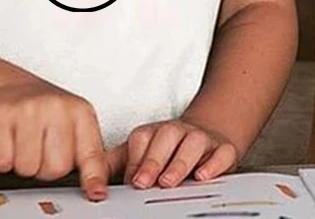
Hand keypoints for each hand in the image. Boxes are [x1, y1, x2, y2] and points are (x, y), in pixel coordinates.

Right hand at [0, 81, 109, 199]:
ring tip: (24, 142)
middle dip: (45, 168)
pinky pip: (2, 162)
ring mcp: (29, 108)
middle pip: (56, 169)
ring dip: (23, 164)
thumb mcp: (73, 125)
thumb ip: (86, 155)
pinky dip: (2, 159)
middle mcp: (58, 107)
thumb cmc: (45, 113)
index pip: (91, 152)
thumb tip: (97, 189)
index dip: (94, 177)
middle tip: (41, 147)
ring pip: (28, 169)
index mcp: (82, 112)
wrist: (12, 90)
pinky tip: (8, 140)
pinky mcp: (1, 115)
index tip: (97, 194)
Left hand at [116, 118, 237, 188]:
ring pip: (194, 142)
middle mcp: (179, 132)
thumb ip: (118, 161)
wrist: (209, 133)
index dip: (135, 158)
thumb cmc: (170, 148)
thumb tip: (90, 174)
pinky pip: (222, 152)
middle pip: (167, 136)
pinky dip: (215, 164)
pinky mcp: (224, 149)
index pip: (142, 138)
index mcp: (156, 133)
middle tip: (143, 181)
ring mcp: (202, 139)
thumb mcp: (143, 151)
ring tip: (169, 181)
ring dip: (180, 162)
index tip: (130, 179)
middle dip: (154, 159)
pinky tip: (203, 176)